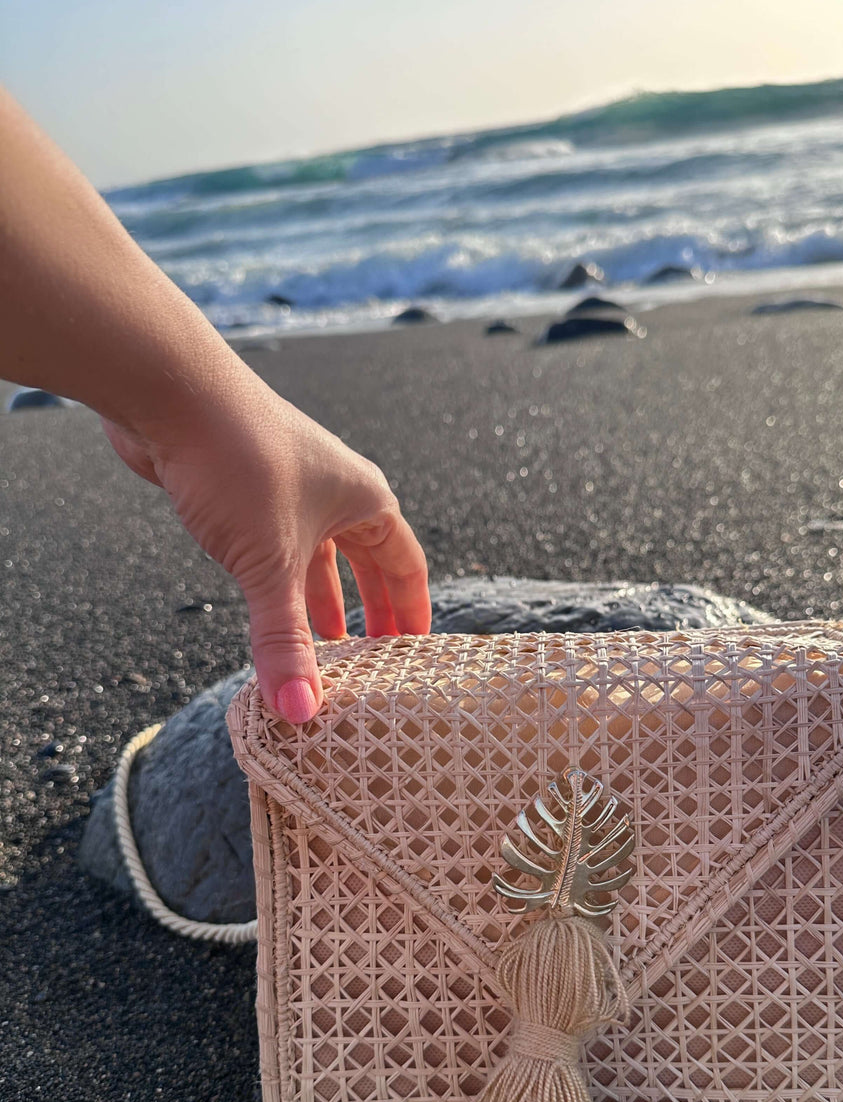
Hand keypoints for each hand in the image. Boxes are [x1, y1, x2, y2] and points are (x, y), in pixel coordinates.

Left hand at [100, 375, 429, 723]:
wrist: (169, 388)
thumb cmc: (237, 461)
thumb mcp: (268, 565)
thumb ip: (283, 642)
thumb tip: (301, 713)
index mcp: (366, 501)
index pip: (406, 567)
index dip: (412, 613)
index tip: (414, 656)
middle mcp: (336, 492)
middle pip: (365, 564)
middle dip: (366, 614)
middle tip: (370, 664)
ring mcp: (290, 488)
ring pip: (315, 558)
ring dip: (316, 604)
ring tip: (319, 651)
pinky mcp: (246, 489)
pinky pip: (274, 548)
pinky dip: (276, 585)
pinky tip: (264, 609)